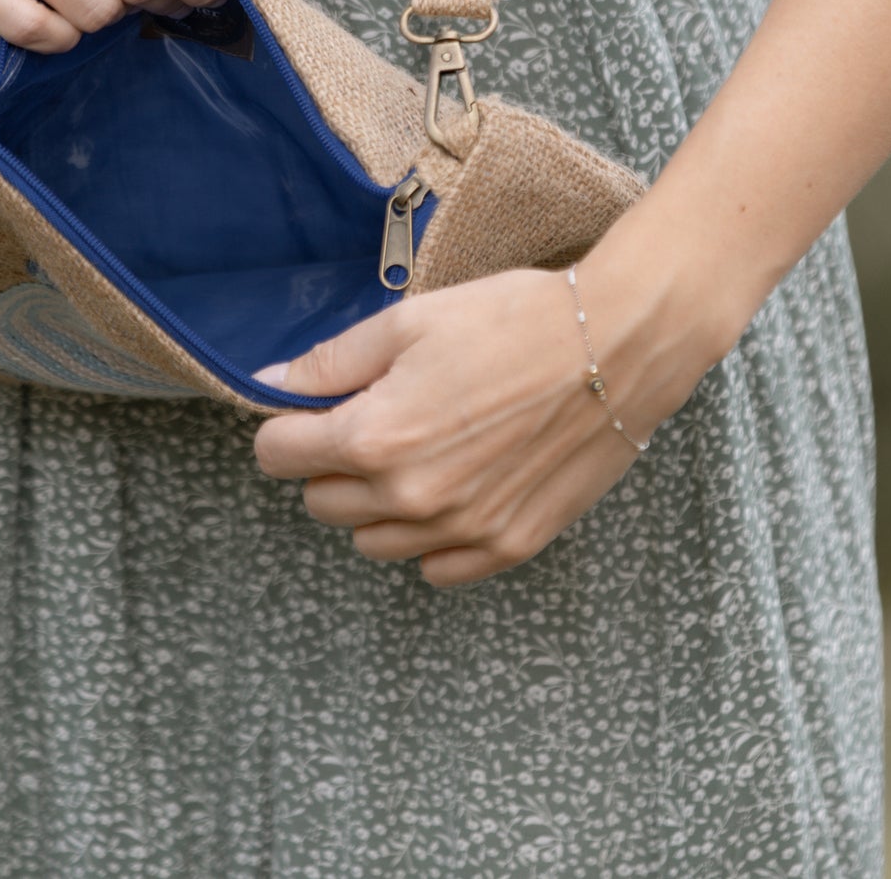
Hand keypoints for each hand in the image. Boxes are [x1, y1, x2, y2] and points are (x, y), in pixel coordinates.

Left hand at [252, 261, 728, 587]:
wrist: (617, 345)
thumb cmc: (513, 322)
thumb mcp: (410, 322)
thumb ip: (331, 363)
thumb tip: (272, 383)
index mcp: (375, 437)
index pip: (278, 455)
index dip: (286, 425)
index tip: (311, 408)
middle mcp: (411, 497)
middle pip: (320, 502)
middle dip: (330, 460)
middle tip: (375, 416)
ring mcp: (462, 530)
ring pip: (372, 540)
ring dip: (376, 502)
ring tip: (420, 449)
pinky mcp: (509, 545)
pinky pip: (435, 568)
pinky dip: (430, 536)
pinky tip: (455, 486)